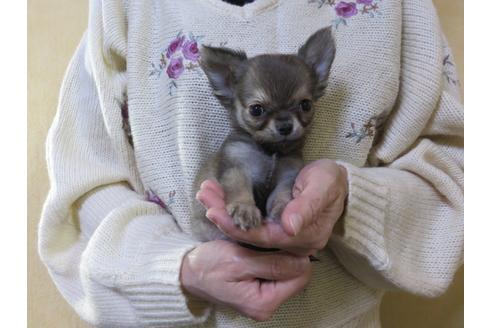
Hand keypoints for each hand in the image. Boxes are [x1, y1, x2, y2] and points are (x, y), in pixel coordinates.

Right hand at [180, 240, 311, 320]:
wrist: (187, 272)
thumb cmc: (208, 266)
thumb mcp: (238, 261)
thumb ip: (271, 263)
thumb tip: (303, 261)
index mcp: (264, 302)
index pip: (300, 276)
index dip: (295, 254)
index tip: (282, 236)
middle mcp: (268, 306)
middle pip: (296, 275)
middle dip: (288, 254)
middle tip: (273, 235)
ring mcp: (264, 299)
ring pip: (287, 272)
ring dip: (280, 254)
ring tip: (264, 240)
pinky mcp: (260, 290)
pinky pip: (277, 272)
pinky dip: (272, 258)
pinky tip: (262, 248)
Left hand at [196, 159, 347, 255]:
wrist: (336, 182)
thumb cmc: (330, 180)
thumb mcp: (323, 185)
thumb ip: (307, 206)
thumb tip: (290, 227)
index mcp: (304, 236)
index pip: (265, 237)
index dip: (239, 227)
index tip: (215, 213)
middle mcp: (292, 244)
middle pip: (252, 237)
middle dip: (225, 218)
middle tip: (204, 197)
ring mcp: (284, 239)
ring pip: (248, 231)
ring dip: (225, 213)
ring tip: (205, 194)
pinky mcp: (276, 230)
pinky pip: (251, 224)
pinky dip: (232, 211)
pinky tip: (216, 198)